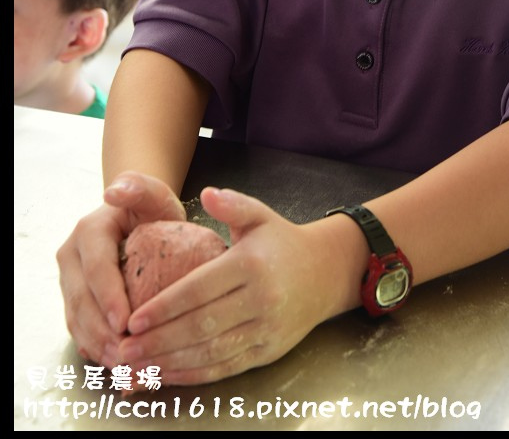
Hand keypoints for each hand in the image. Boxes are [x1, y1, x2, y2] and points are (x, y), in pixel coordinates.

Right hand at [56, 172, 185, 368]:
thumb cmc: (151, 208)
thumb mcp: (152, 193)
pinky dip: (95, 349)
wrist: (138, 217)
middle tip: (126, 355)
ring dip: (97, 346)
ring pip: (76, 319)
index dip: (108, 297)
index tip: (124, 322)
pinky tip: (114, 365)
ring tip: (122, 366)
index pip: (96, 267)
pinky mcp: (74, 300)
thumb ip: (138, 187)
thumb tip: (115, 191)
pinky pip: (79, 329)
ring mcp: (69, 281)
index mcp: (88, 231)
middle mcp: (72, 257)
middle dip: (101, 331)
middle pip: (81, 300)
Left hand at [116, 189, 341, 385]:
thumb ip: (232, 204)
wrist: (325, 272)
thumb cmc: (281, 242)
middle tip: (123, 349)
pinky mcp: (268, 351)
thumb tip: (207, 193)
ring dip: (171, 362)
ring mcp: (266, 329)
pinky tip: (168, 373)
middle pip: (201, 326)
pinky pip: (226, 367)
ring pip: (211, 352)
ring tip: (137, 366)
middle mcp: (261, 300)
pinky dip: (194, 374)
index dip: (165, 307)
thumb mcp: (260, 215)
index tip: (133, 319)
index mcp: (251, 264)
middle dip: (158, 341)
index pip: (200, 289)